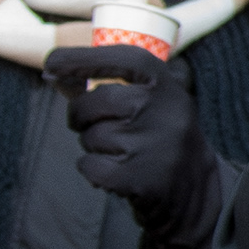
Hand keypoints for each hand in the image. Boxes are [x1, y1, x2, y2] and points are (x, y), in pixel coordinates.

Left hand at [48, 45, 228, 248]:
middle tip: (92, 124)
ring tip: (122, 153)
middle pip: (93, 102)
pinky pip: (89, 166)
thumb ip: (108, 86)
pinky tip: (116, 173)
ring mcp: (154, 145)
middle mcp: (164, 110)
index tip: (51, 64)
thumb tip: (52, 74)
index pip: (124, 59)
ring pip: (90, 137)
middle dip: (80, 115)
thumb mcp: (150, 105)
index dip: (83, 58)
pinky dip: (93, 171)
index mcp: (167, 86)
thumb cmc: (158, 138)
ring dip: (94, 147)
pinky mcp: (139, 177)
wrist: (196, 191)